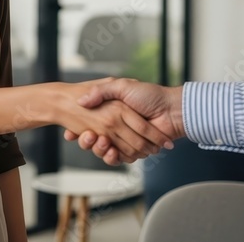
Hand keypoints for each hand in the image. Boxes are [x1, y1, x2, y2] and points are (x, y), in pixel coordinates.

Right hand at [64, 79, 183, 164]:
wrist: (172, 109)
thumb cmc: (150, 95)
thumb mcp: (122, 86)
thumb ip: (102, 91)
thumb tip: (82, 100)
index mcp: (112, 112)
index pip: (90, 124)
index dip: (79, 130)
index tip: (71, 132)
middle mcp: (116, 126)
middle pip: (94, 140)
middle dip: (88, 141)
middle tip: (88, 136)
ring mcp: (125, 139)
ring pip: (104, 151)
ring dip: (100, 150)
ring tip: (100, 142)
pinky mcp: (134, 151)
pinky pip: (119, 158)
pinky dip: (114, 157)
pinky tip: (111, 151)